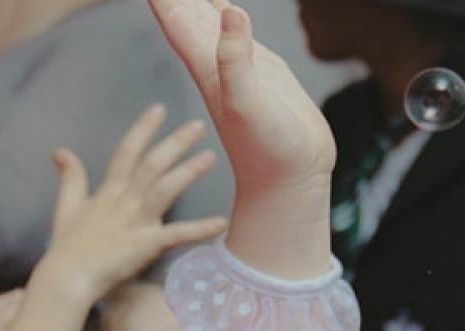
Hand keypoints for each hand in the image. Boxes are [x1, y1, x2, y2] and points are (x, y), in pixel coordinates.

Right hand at [34, 106, 226, 304]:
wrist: (67, 277)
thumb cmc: (67, 247)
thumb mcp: (66, 206)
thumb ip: (70, 178)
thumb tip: (60, 151)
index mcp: (108, 191)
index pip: (127, 151)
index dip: (143, 129)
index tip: (159, 109)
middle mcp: (124, 201)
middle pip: (152, 164)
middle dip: (175, 142)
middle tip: (199, 125)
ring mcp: (136, 221)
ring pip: (165, 188)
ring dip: (188, 172)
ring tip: (210, 157)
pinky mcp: (146, 244)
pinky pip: (177, 234)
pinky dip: (200, 229)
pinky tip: (221, 223)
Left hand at [147, 0, 333, 194]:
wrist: (289, 178)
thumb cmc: (267, 149)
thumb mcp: (247, 101)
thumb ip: (236, 59)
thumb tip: (230, 11)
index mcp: (205, 66)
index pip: (175, 18)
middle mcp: (215, 63)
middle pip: (185, 12)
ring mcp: (237, 65)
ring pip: (207, 19)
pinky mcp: (259, 71)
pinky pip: (236, 32)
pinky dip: (227, 12)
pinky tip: (224, 4)